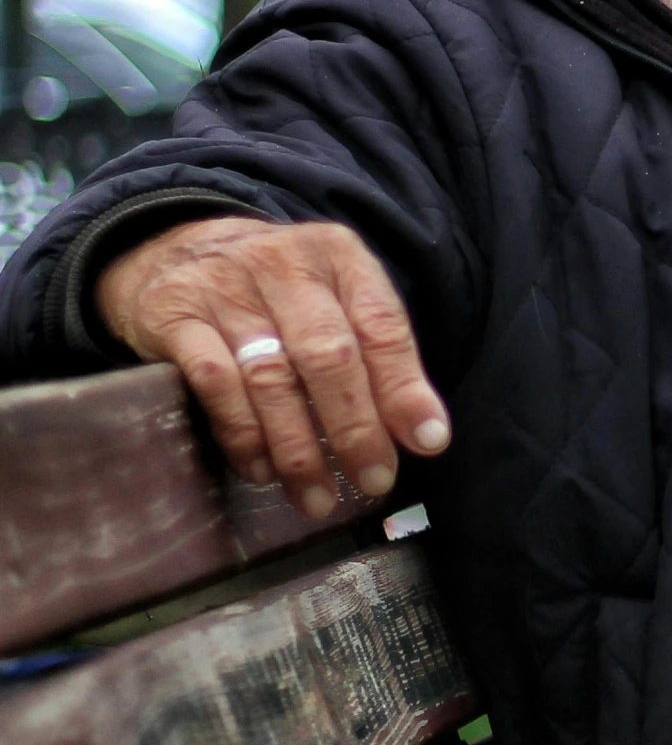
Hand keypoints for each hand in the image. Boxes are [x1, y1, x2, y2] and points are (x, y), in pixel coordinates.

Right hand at [94, 217, 449, 517]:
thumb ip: (379, 357)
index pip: (380, 325)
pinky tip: (260, 469)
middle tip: (372, 481)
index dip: (404, 388)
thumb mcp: (334, 298)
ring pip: (271, 376)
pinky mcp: (175, 315)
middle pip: (327, 355)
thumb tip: (426, 435)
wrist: (173, 248)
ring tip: (316, 496)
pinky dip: (241, 433)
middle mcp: (283, 264)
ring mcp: (224, 287)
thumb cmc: (275, 290)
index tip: (426, 442)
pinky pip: (214, 383)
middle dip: (354, 427)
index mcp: (338, 256)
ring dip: (298, 448)